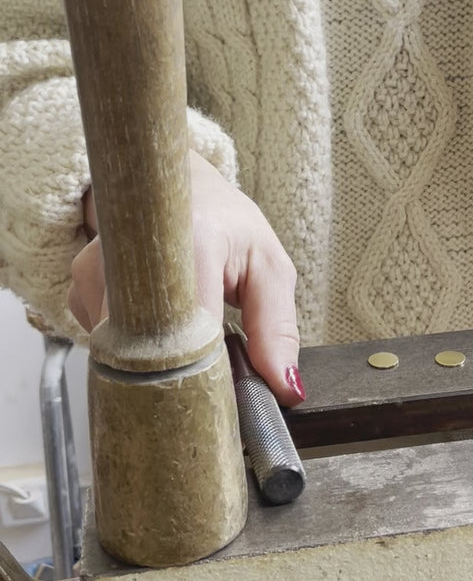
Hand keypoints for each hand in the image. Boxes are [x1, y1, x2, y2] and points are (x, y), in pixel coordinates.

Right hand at [68, 151, 303, 404]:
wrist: (177, 187)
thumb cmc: (226, 225)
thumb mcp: (269, 270)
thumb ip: (277, 329)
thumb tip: (284, 387)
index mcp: (193, 242)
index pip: (190, 336)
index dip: (206, 374)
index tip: (223, 392)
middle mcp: (133, 252)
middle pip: (146, 350)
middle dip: (177, 376)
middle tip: (205, 377)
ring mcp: (98, 269)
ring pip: (121, 351)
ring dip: (153, 360)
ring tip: (181, 338)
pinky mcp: (80, 286)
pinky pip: (103, 340)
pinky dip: (131, 345)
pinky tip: (153, 323)